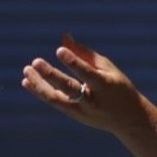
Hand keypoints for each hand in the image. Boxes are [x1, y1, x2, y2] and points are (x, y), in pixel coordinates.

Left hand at [21, 34, 148, 133]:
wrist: (129, 119)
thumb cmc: (118, 87)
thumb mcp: (107, 69)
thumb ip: (85, 54)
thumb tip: (64, 37)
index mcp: (105, 86)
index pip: (87, 74)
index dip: (73, 62)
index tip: (59, 50)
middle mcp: (93, 100)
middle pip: (69, 88)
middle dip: (52, 75)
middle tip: (35, 62)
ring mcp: (82, 110)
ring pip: (57, 99)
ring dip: (40, 85)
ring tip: (26, 70)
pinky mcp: (75, 115)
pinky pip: (55, 102)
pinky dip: (40, 92)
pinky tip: (27, 81)